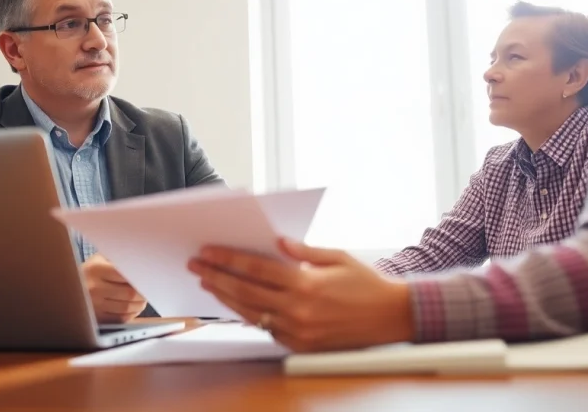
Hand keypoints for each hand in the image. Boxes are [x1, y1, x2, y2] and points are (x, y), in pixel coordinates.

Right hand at [81, 254, 147, 322]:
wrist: (70, 287)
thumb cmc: (93, 270)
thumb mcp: (101, 259)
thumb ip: (121, 259)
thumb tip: (145, 264)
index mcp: (96, 268)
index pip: (128, 274)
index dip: (142, 278)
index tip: (149, 278)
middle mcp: (93, 287)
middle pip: (130, 293)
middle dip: (144, 293)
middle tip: (149, 290)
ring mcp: (93, 305)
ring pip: (127, 307)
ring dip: (140, 304)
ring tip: (142, 299)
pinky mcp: (96, 318)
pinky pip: (120, 319)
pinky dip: (131, 314)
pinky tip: (133, 308)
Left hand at [188, 238, 413, 351]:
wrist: (391, 317)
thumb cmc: (367, 283)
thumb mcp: (338, 257)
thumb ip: (305, 251)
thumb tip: (278, 242)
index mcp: (306, 284)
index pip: (256, 269)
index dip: (228, 260)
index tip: (208, 252)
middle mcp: (298, 310)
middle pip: (245, 292)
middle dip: (217, 277)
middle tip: (196, 266)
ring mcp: (298, 330)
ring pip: (251, 313)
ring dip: (226, 298)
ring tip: (209, 284)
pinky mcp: (300, 345)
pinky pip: (267, 328)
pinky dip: (250, 315)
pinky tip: (236, 304)